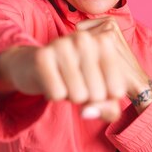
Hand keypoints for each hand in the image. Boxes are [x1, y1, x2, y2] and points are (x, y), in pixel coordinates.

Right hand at [0, 17, 151, 120]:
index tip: (94, 84)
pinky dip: (53, 95)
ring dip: (69, 96)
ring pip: (78, 95)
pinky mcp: (42, 56)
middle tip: (75, 82)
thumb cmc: (75, 78)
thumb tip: (87, 112)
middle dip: (86, 98)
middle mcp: (85, 38)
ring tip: (63, 81)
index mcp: (105, 42)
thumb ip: (108, 109)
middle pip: (98, 94)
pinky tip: (50, 80)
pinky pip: (57, 94)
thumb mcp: (100, 93)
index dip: (105, 98)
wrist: (34, 65)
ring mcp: (63, 44)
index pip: (117, 91)